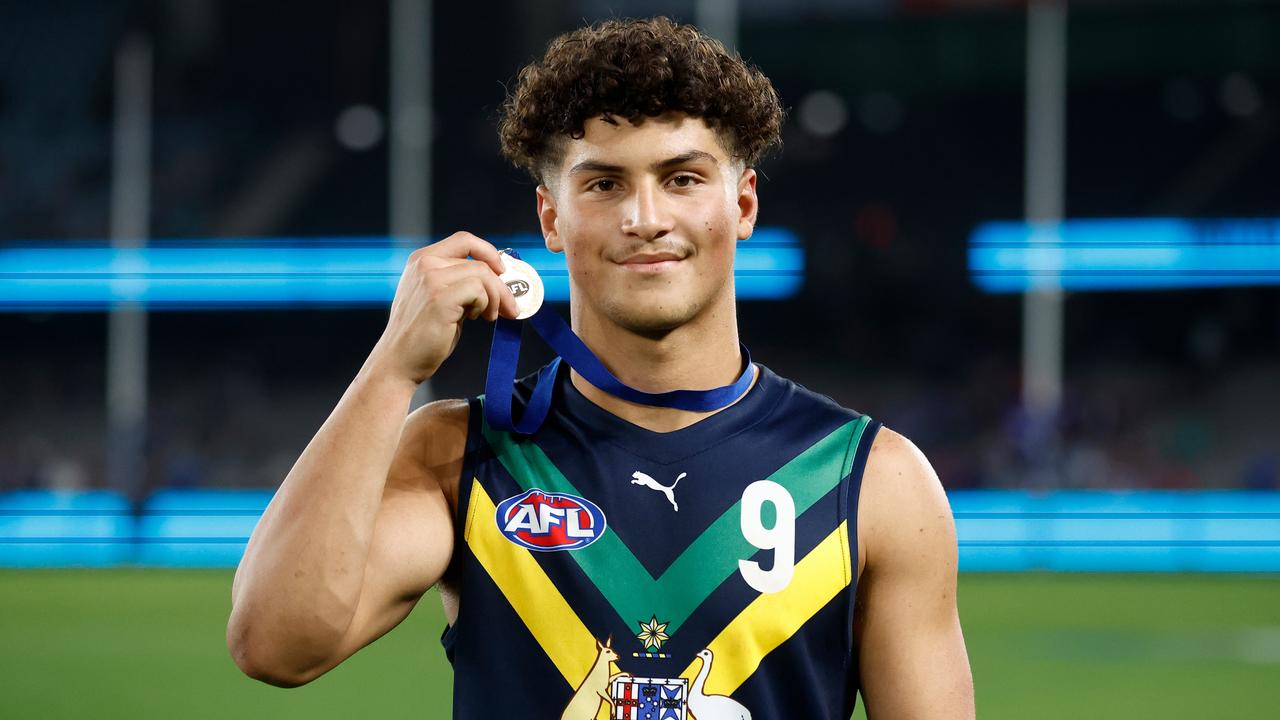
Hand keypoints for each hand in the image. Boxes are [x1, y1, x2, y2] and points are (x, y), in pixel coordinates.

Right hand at [368, 232, 518, 384]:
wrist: (399, 361)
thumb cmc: (423, 335)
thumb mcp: (439, 298)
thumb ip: (459, 283)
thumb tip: (498, 280)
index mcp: (422, 260)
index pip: (464, 240)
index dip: (489, 252)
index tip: (502, 271)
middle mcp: (424, 264)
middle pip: (479, 262)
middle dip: (501, 286)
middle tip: (509, 307)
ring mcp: (431, 279)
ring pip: (483, 275)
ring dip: (495, 297)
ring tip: (489, 316)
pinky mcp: (440, 297)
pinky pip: (478, 290)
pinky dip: (485, 304)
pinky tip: (478, 318)